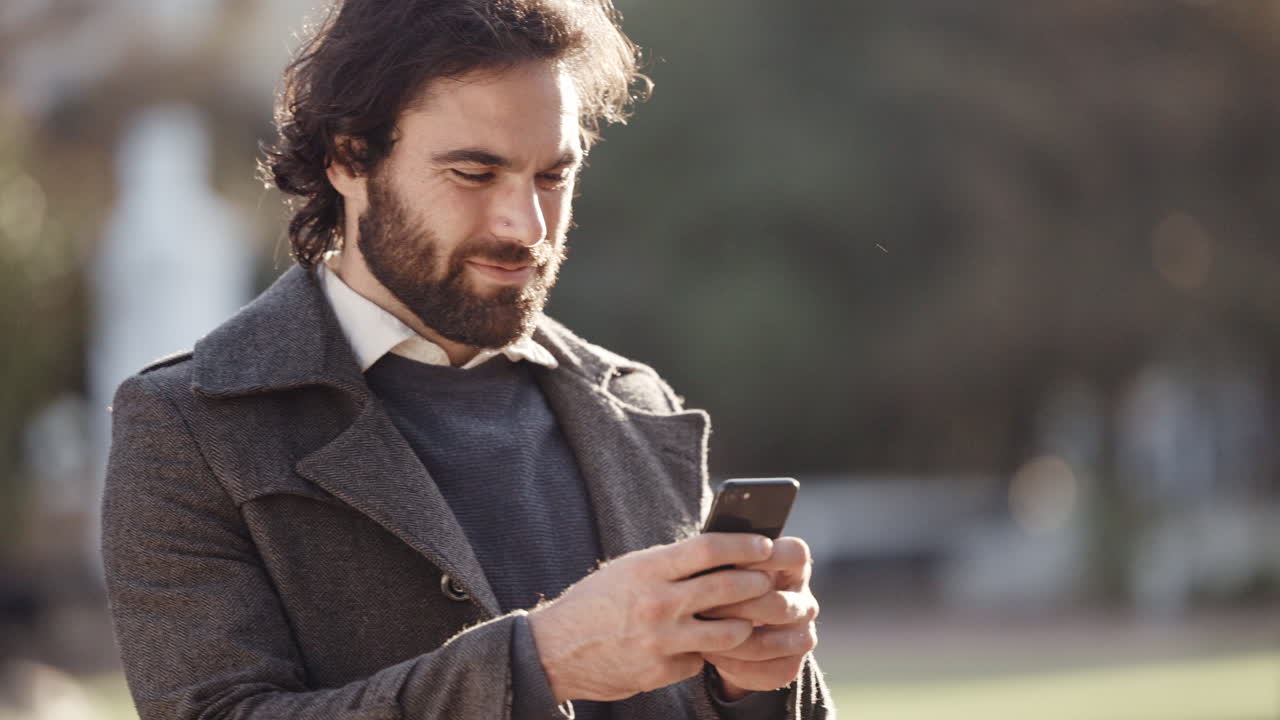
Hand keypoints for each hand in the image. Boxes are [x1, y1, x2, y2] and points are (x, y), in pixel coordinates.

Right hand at [528, 533, 774, 701]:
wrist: (556, 650)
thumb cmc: (596, 602)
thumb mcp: (628, 571)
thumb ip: (669, 564)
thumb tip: (718, 551)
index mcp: (647, 569)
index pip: (709, 548)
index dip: (744, 544)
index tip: (765, 544)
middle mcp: (657, 603)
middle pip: (728, 588)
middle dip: (757, 583)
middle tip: (769, 581)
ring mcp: (660, 640)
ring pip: (728, 633)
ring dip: (743, 625)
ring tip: (746, 620)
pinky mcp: (660, 671)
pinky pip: (699, 661)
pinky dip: (703, 654)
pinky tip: (698, 648)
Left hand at [700, 536, 818, 698]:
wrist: (730, 632)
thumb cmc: (726, 586)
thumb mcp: (728, 566)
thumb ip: (726, 558)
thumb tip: (706, 554)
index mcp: (795, 567)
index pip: (795, 554)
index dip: (767, 557)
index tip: (731, 560)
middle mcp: (805, 602)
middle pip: (777, 604)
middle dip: (735, 606)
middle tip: (700, 605)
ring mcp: (802, 637)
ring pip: (765, 643)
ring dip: (728, 638)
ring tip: (699, 630)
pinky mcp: (790, 667)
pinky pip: (759, 669)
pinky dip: (729, 662)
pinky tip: (708, 651)